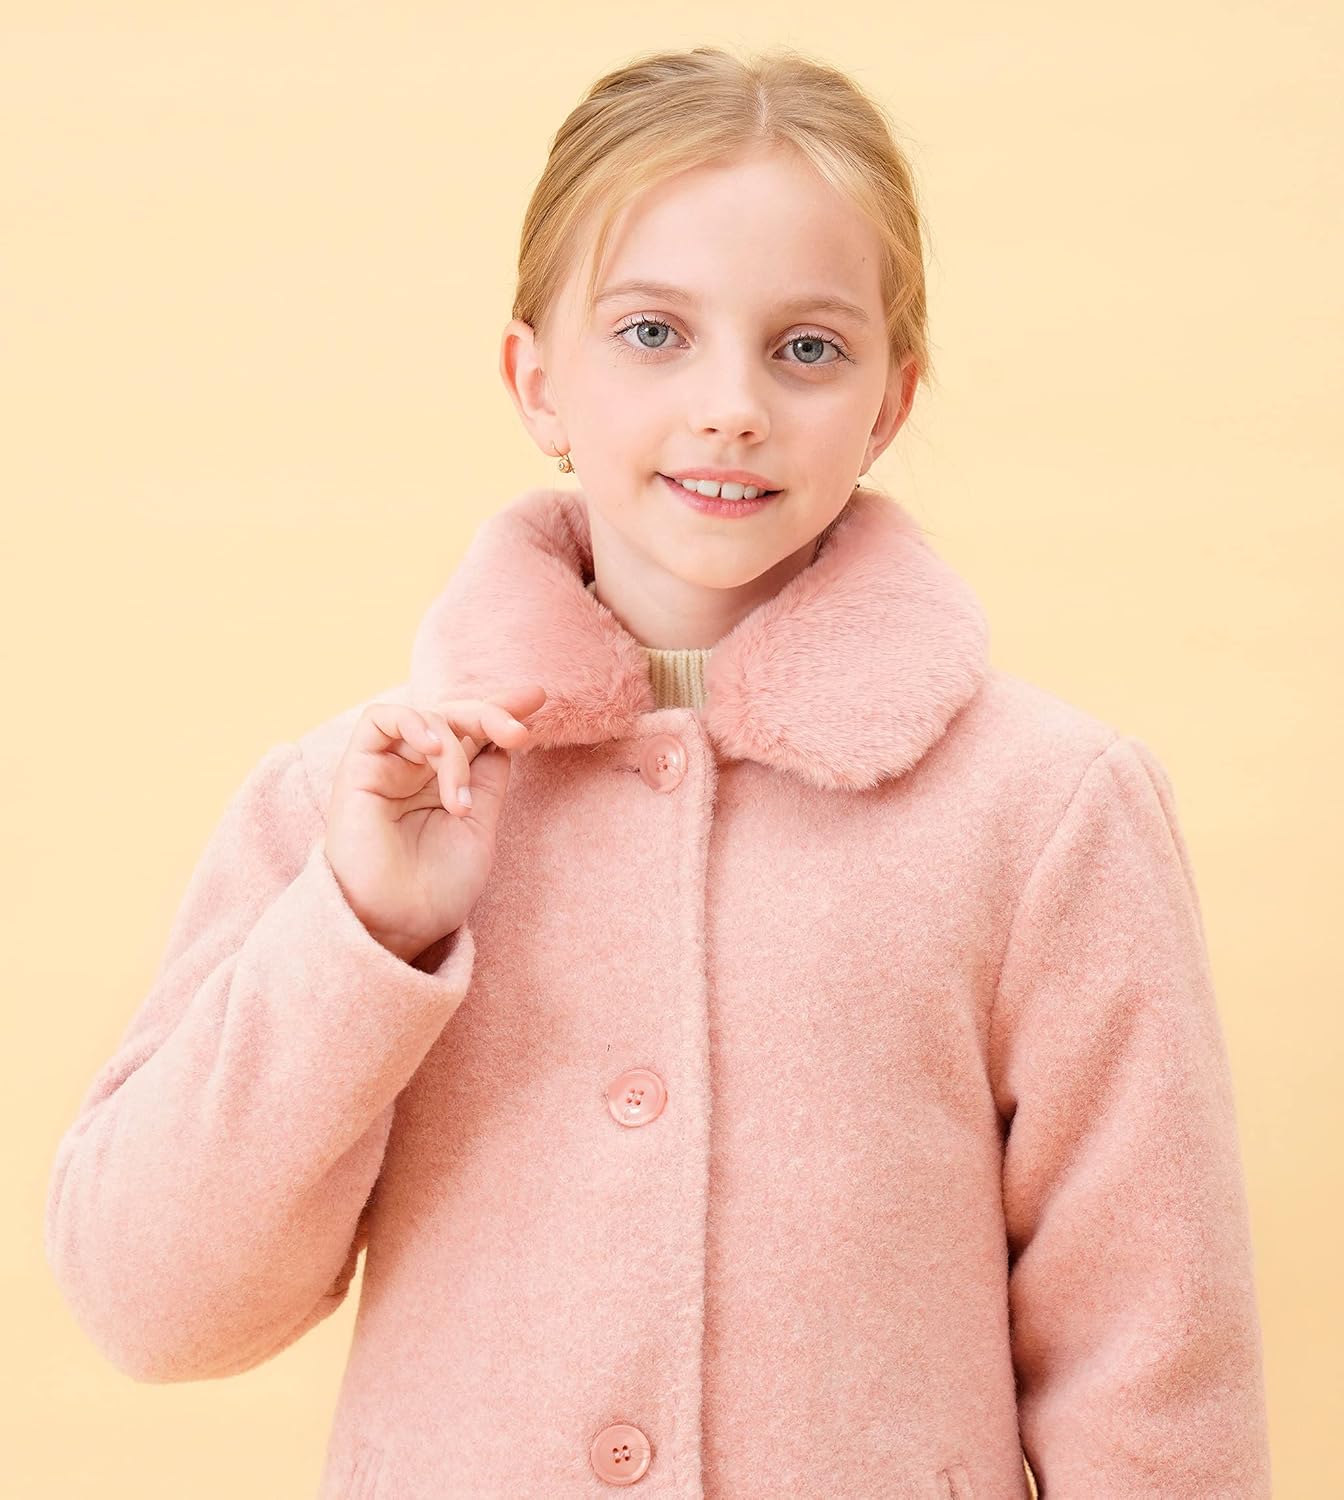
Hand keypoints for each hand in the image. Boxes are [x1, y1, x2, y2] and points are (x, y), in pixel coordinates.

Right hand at [323, 683, 547, 960]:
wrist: (398, 925)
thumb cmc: (438, 889)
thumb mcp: (479, 828)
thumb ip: (489, 781)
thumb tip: (505, 738)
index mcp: (447, 783)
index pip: (474, 732)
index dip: (502, 710)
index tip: (536, 697)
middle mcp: (417, 770)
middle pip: (455, 716)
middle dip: (490, 715)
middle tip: (518, 732)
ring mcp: (388, 767)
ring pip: (427, 718)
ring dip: (454, 748)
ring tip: (460, 799)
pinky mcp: (358, 769)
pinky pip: (379, 721)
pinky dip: (412, 723)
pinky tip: (435, 748)